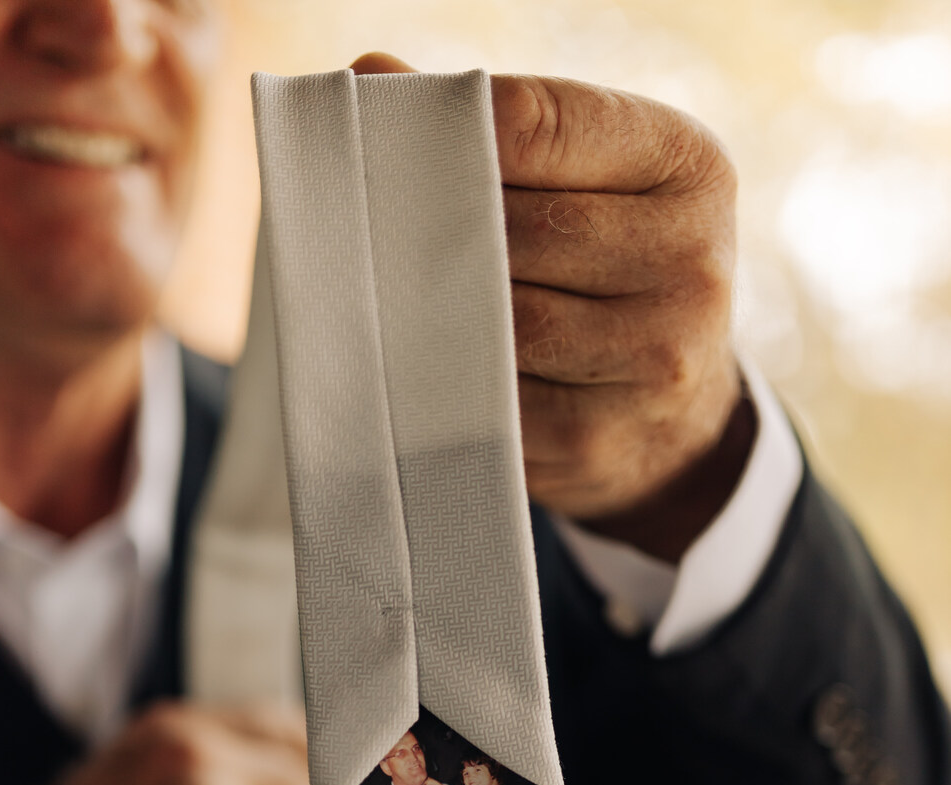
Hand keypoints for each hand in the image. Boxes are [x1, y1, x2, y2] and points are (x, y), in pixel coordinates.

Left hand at [353, 55, 752, 562]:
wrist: (679, 421)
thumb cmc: (614, 272)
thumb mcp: (595, 182)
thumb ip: (503, 132)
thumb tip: (373, 79)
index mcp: (687, 167)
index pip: (539, 124)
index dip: (449, 129)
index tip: (385, 133)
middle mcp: (687, 261)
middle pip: (510, 228)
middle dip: (430, 227)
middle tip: (363, 225)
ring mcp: (650, 358)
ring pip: (498, 320)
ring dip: (430, 311)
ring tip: (383, 295)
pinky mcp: (595, 438)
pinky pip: (487, 402)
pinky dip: (445, 383)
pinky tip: (421, 367)